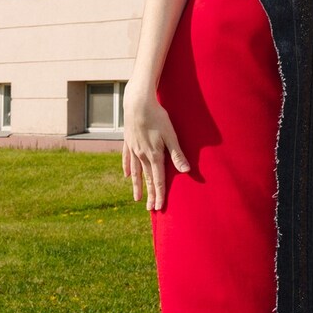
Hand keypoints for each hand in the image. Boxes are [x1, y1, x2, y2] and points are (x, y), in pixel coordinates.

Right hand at [121, 91, 189, 211]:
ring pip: (135, 172)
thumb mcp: (170, 135)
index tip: (159, 208)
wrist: (137, 102)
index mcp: (154, 155)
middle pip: (147, 179)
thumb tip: (186, 171)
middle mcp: (142, 155)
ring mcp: (133, 149)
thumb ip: (177, 154)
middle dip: (150, 195)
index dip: (160, 195)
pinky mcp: (128, 141)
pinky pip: (126, 158)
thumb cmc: (157, 116)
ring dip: (137, 186)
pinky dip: (127, 168)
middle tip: (151, 210)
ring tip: (137, 198)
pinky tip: (126, 175)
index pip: (158, 180)